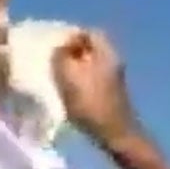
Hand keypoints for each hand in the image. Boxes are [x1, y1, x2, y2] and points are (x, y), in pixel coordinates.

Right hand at [52, 29, 137, 145]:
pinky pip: (93, 80)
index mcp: (106, 52)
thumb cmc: (91, 104)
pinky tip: (69, 94)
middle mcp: (113, 61)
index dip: (70, 36)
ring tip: (57, 78)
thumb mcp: (68, 76)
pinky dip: (80, 83)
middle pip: (90, 49)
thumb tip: (61, 47)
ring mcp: (114, 79)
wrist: (117, 136)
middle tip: (53, 61)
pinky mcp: (112, 94)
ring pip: (91, 65)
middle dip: (71, 53)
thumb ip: (61, 56)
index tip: (54, 46)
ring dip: (74, 69)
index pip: (88, 32)